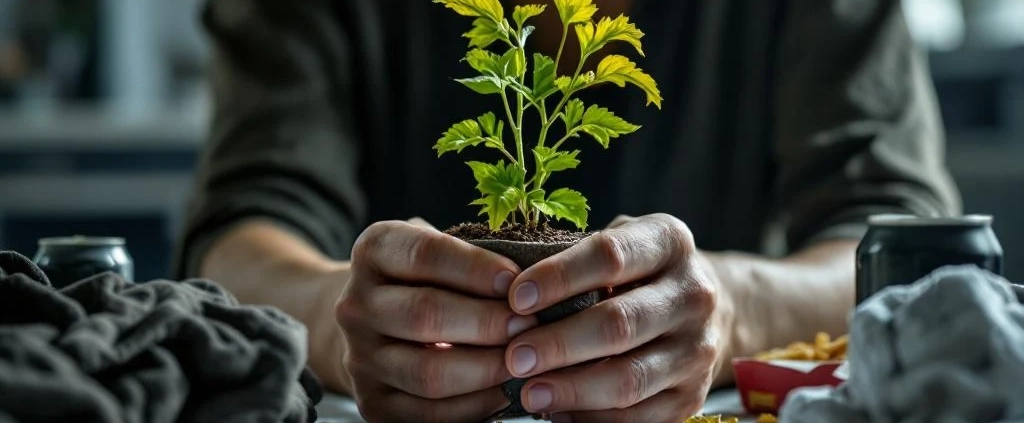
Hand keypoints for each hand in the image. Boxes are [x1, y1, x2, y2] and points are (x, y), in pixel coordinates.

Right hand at [334, 219, 536, 422]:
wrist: (376, 323)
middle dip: (487, 322)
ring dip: (486, 369)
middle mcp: (355, 305)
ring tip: (523, 359)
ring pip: (428, 373)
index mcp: (373, 252)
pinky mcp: (372, 404)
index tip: (516, 280)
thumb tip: (531, 275)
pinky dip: (474, 406)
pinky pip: (429, 415)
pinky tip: (504, 391)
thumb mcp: (440, 248)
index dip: (475, 268)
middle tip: (529, 324)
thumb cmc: (427, 278)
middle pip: (425, 316)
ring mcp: (360, 358)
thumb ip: (473, 253)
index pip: (424, 255)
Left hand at [504, 213, 727, 422]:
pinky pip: (640, 417)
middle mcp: (694, 293)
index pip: (611, 256)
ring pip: (630, 378)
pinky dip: (594, 417)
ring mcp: (698, 348)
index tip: (516, 298)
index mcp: (669, 242)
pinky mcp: (695, 394)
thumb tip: (511, 293)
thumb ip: (574, 258)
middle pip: (620, 324)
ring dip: (572, 389)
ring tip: (530, 392)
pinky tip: (559, 412)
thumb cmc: (635, 271)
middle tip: (514, 356)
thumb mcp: (615, 243)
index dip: (559, 277)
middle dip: (559, 343)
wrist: (698, 306)